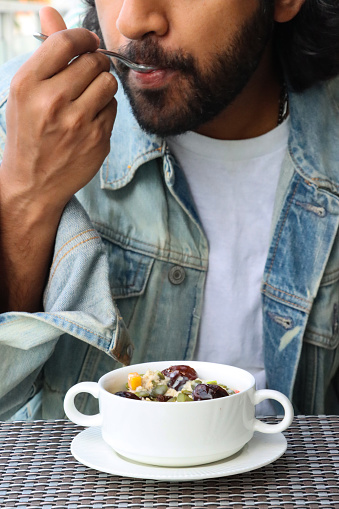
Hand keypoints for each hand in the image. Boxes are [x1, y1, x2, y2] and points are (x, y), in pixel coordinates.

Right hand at [0, 7, 117, 211]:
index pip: (67, 42)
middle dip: (95, 63)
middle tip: (87, 75)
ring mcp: (78, 123)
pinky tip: (90, 120)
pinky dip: (106, 109)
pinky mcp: (98, 140)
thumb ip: (43, 52)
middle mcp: (53, 102)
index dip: (84, 37)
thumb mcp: (25, 91)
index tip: (89, 42)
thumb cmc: (28, 132)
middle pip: (94, 61)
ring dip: (103, 85)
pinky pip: (113, 108)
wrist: (33, 183)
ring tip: (88, 97)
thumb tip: (51, 12)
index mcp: (28, 84)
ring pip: (108, 83)